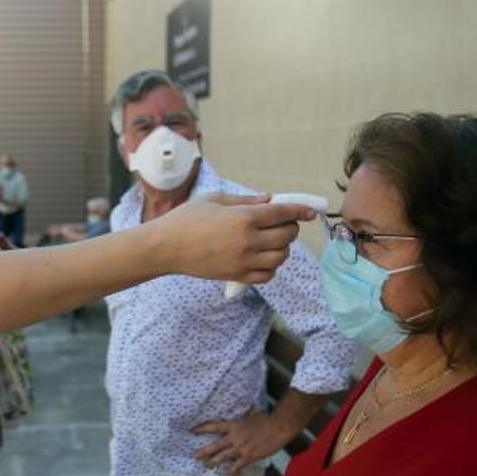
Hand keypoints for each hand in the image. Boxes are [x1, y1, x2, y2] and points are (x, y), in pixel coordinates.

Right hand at [152, 192, 311, 282]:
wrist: (165, 248)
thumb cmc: (186, 219)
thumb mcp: (215, 200)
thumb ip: (245, 200)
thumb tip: (270, 200)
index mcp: (243, 217)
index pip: (284, 214)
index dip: (301, 211)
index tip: (310, 211)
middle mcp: (247, 240)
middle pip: (287, 236)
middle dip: (290, 228)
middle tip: (283, 224)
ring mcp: (243, 261)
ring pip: (281, 256)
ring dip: (282, 248)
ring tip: (272, 241)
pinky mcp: (237, 276)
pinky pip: (267, 275)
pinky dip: (271, 267)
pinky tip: (263, 258)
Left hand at [192, 410, 293, 475]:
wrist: (279, 427)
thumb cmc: (267, 419)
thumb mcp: (252, 414)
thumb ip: (245, 415)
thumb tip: (246, 408)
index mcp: (234, 425)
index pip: (214, 426)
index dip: (202, 428)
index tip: (192, 431)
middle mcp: (234, 437)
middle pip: (215, 445)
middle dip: (204, 451)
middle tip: (194, 456)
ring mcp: (241, 448)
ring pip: (223, 457)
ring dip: (213, 462)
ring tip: (206, 466)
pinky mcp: (249, 456)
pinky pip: (237, 466)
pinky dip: (231, 471)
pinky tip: (226, 475)